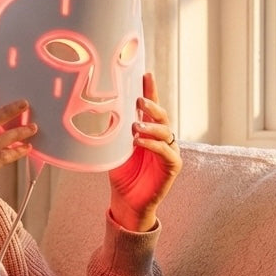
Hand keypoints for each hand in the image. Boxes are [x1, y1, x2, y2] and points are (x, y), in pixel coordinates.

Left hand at [107, 72, 180, 231]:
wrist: (127, 201)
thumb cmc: (122, 174)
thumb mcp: (114, 148)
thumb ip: (115, 131)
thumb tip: (102, 110)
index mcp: (149, 131)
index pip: (151, 107)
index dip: (150, 90)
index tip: (146, 74)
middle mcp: (162, 138)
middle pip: (162, 116)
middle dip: (152, 105)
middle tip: (139, 100)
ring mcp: (169, 151)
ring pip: (166, 131)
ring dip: (150, 126)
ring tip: (135, 126)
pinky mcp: (173, 166)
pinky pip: (166, 151)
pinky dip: (153, 145)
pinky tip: (140, 142)